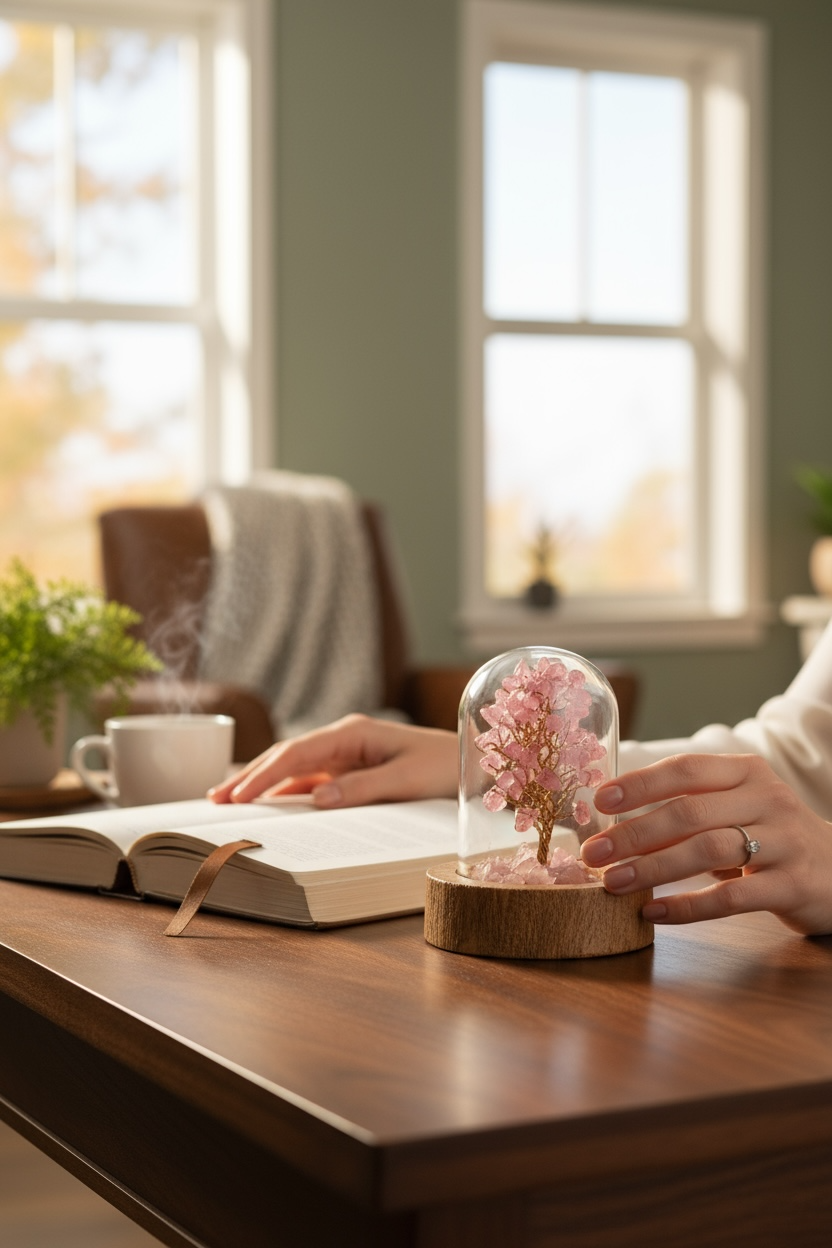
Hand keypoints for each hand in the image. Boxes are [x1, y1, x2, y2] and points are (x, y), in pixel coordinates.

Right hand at [208, 714, 457, 807]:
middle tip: (216, 798)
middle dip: (251, 775)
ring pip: (295, 768)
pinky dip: (287, 791)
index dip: (265, 774)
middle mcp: (344, 739)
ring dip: (264, 783)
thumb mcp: (407, 780)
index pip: (297, 752)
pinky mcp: (352, 769)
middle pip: (287, 756)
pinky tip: (269, 804)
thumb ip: (363, 788)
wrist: (473, 762)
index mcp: (354, 732)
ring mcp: (346, 754)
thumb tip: (317, 799)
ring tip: (229, 799)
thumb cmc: (444, 767)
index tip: (239, 795)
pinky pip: (312, 780)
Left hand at [581, 753, 831, 935]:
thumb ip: (688, 810)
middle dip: (635, 833)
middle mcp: (769, 799)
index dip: (640, 784)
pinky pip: (733, 897)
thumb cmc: (771, 838)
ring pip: (709, 850)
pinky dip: (688, 907)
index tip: (599, 801)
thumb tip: (615, 823)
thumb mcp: (736, 812)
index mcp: (748, 772)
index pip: (686, 769)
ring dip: (654, 868)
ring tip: (614, 883)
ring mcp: (785, 842)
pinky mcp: (794, 885)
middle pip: (691, 811)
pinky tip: (655, 913)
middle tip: (594, 853)